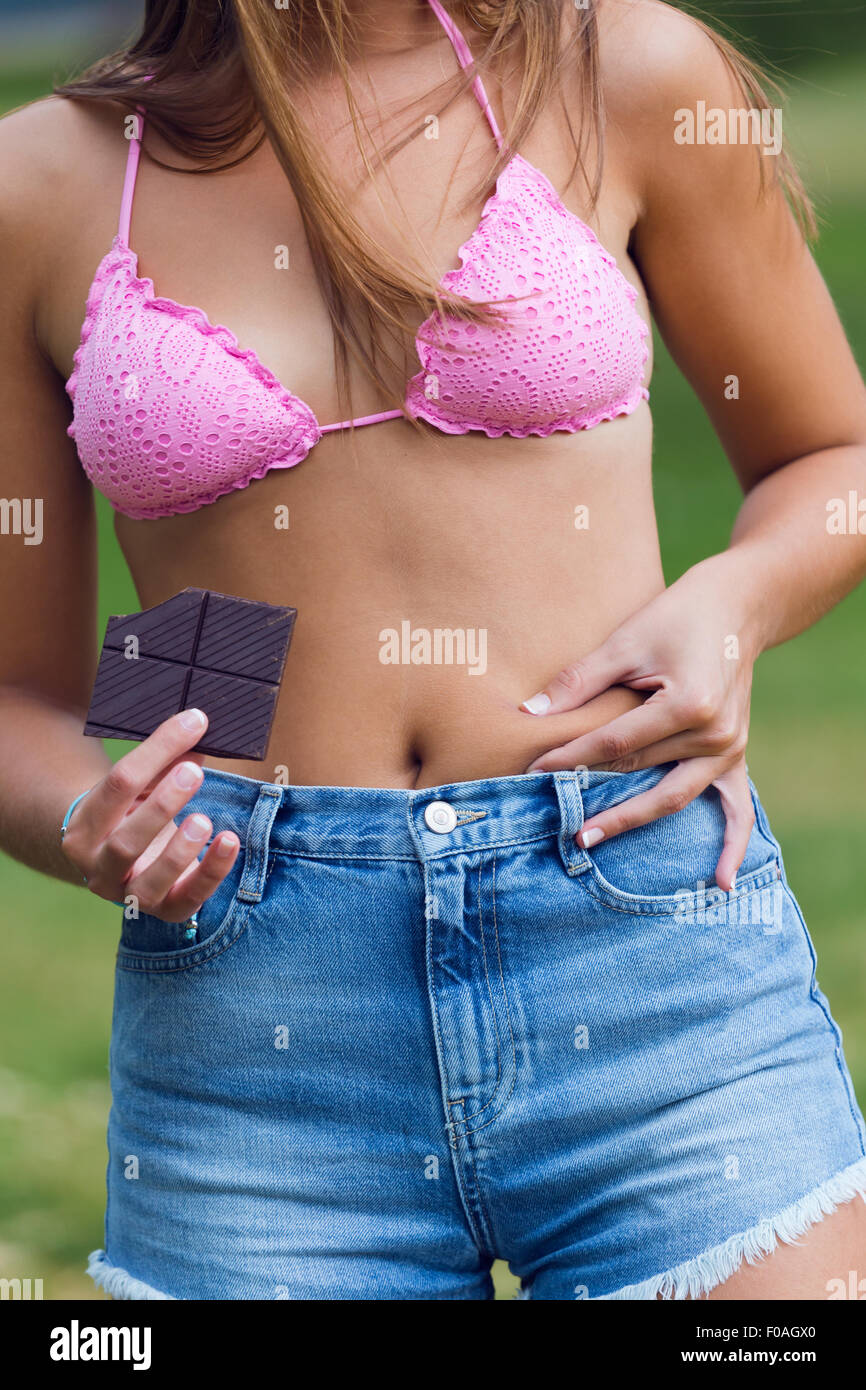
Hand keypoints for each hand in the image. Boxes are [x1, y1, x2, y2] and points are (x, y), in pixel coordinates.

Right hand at [60, 709, 239, 920]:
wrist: (120, 864)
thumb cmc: (131, 813)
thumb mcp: (139, 787)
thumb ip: (163, 762)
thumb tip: (196, 725)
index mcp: (85, 827)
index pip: (118, 785)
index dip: (157, 750)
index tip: (194, 722)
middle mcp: (99, 866)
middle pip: (125, 841)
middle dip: (161, 806)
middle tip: (194, 773)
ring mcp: (129, 895)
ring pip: (148, 882)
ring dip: (178, 851)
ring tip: (204, 821)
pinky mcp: (165, 910)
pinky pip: (188, 899)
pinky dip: (212, 871)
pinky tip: (230, 842)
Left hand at [521, 561, 757, 890]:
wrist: (737, 608)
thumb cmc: (676, 617)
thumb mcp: (625, 641)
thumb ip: (579, 682)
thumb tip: (529, 713)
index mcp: (688, 704)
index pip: (616, 743)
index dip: (571, 757)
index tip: (533, 770)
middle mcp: (714, 734)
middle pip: (639, 771)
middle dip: (591, 791)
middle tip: (548, 816)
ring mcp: (730, 749)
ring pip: (673, 797)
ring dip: (631, 821)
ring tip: (587, 839)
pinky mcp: (736, 755)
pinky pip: (738, 809)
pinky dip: (733, 846)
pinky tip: (721, 884)